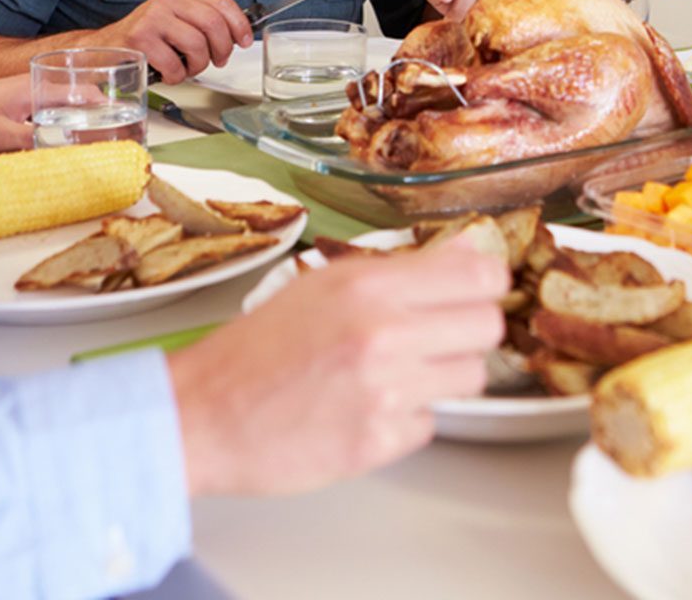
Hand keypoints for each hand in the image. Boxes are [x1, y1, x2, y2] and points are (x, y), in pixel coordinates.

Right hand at [100, 0, 252, 82]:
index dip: (239, 24)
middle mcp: (167, 0)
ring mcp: (152, 18)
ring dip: (198, 65)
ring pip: (197, 45)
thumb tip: (238, 35)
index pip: (221, 2)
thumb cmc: (147, 40)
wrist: (104, 48)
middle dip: (222, 49)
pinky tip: (169, 72)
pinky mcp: (140, 38)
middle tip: (218, 61)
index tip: (245, 41)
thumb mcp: (177, 22)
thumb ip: (204, 23)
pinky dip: (177, 75)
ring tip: (187, 68)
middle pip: (213, 23)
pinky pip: (175, 64)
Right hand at [168, 238, 508, 495]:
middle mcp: (384, 334)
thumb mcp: (328, 285)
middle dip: (470, 328)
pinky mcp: (379, 442)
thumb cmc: (260, 346)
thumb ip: (404, 268)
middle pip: (488, 325)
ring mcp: (385, 392)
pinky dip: (410, 416)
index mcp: (370, 286)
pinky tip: (372, 405)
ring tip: (401, 370)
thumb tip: (469, 247)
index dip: (486, 281)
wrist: (203, 414)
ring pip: (471, 375)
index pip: (480, 274)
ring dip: (445, 373)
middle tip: (439, 331)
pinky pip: (431, 422)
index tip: (476, 288)